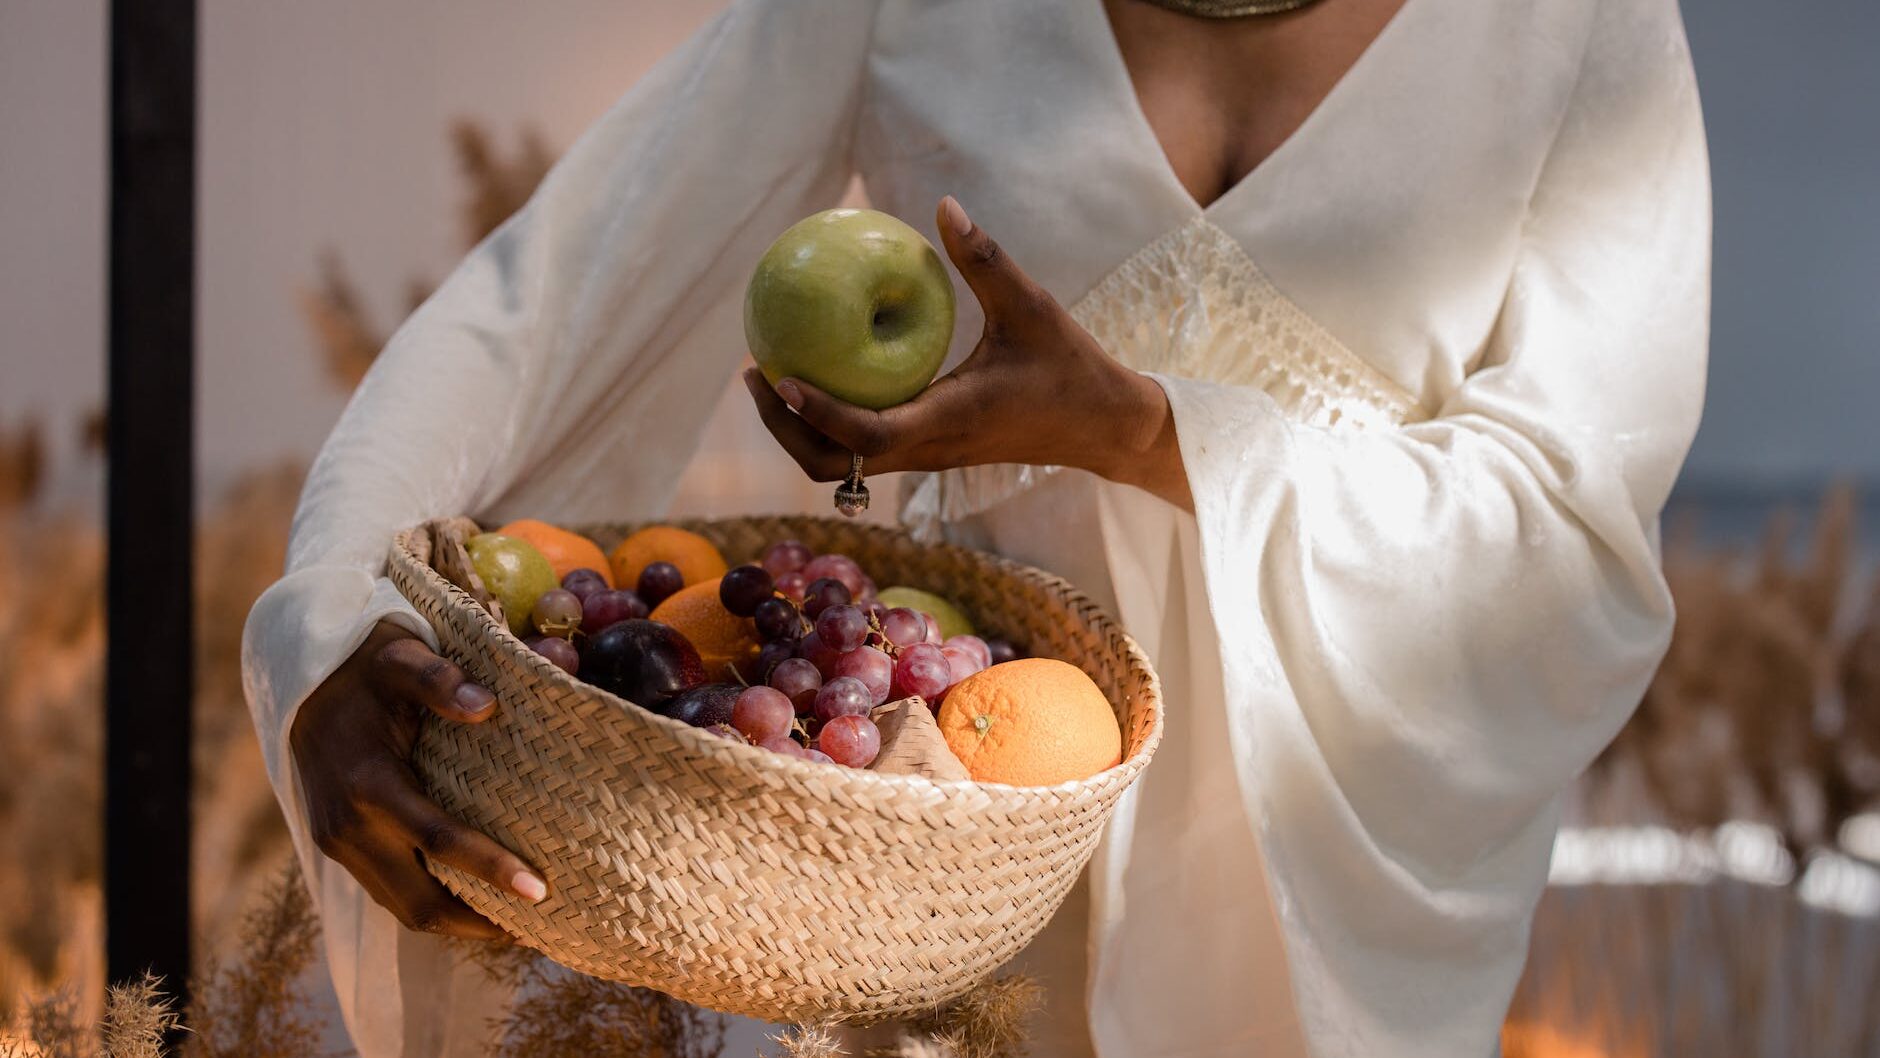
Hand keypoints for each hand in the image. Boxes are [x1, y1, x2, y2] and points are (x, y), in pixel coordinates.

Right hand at [290, 620, 546, 938]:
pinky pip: (389, 894)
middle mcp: (348, 827)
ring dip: (457, 924)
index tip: (540, 890)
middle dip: (479, 923)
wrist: (301, 681)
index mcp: (368, 784)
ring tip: (517, 927)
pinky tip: (475, 905)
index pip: (438, 840)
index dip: (490, 869)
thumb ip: (440, 680)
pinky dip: (432, 905)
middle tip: (540, 927)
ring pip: (402, 908)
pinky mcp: (339, 848)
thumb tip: (487, 707)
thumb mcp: (401, 657)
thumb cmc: (365, 666)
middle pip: (419, 902)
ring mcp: (338, 844)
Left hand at [745, 196, 1191, 509]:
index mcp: (948, 421)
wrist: (1102, 429)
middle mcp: (928, 450)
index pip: (867, 436)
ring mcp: (925, 457)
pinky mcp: (929, 451)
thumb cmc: (1070, 368)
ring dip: (799, 431)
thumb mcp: (1033, 306)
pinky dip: (829, 424)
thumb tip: (945, 205)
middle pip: (831, 466)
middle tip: (758, 372)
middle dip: (784, 429)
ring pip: (841, 466)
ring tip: (774, 375)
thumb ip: (985, 260)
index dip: (818, 414)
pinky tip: (822, 371)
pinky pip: (863, 448)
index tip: (781, 378)